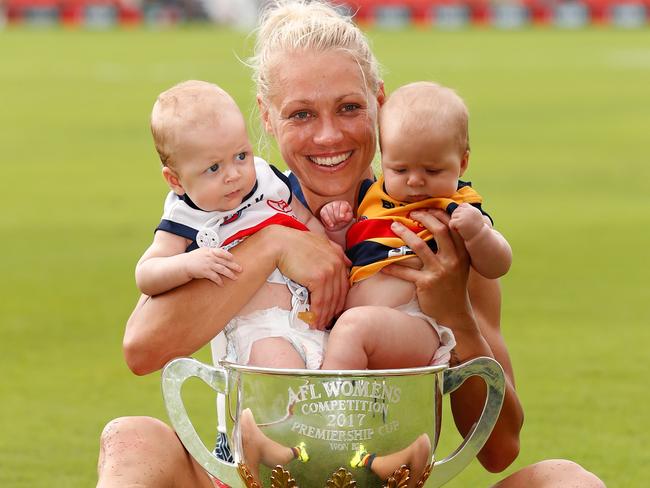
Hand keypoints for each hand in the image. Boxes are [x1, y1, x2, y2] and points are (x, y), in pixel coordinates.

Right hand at [185, 247, 241, 285]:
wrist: (183, 264)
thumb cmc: (192, 259)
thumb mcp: (202, 252)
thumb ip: (211, 252)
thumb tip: (220, 254)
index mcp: (209, 251)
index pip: (222, 252)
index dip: (229, 256)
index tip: (233, 259)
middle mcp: (210, 257)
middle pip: (225, 261)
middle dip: (234, 266)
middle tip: (240, 269)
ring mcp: (208, 264)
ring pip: (222, 269)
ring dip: (230, 274)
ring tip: (235, 278)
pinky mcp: (205, 272)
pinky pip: (215, 277)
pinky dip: (219, 281)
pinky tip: (222, 284)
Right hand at [275, 228, 348, 329]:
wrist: (279, 244)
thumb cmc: (294, 243)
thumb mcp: (318, 241)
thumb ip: (333, 250)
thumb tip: (347, 262)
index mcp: (338, 255)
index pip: (343, 284)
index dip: (338, 300)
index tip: (333, 310)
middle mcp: (337, 263)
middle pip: (338, 294)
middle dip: (333, 311)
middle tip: (327, 322)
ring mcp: (329, 271)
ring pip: (330, 300)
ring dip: (324, 316)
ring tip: (319, 326)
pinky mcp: (319, 278)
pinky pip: (320, 301)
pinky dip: (317, 314)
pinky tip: (313, 322)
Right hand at [319, 200, 353, 230]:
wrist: (338, 223)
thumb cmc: (344, 219)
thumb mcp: (348, 218)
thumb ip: (347, 217)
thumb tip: (342, 217)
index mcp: (344, 204)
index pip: (343, 206)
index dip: (342, 211)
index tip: (342, 217)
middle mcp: (336, 203)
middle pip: (335, 208)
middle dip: (337, 218)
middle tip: (339, 223)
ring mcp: (328, 206)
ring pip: (330, 212)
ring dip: (333, 220)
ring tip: (336, 224)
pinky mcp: (323, 210)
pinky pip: (324, 214)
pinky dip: (327, 220)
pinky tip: (331, 225)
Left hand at [381, 209, 473, 328]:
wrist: (455, 314)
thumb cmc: (454, 287)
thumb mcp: (459, 266)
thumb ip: (452, 248)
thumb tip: (438, 226)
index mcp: (462, 253)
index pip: (452, 227)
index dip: (438, 214)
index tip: (425, 208)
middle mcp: (453, 260)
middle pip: (438, 231)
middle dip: (423, 218)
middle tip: (410, 214)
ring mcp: (440, 271)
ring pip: (419, 246)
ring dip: (404, 234)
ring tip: (393, 227)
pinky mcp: (426, 284)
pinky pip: (406, 271)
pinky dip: (393, 267)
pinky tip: (382, 264)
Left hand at [449, 203, 485, 240]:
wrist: (479, 238)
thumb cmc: (476, 229)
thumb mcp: (474, 216)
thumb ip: (467, 211)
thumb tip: (454, 206)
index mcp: (472, 208)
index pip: (461, 206)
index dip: (460, 213)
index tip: (464, 220)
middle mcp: (468, 211)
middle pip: (455, 211)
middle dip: (457, 218)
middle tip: (463, 225)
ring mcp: (463, 216)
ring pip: (452, 217)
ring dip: (455, 223)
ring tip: (462, 228)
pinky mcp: (459, 222)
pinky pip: (451, 223)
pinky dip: (453, 228)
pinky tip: (459, 231)